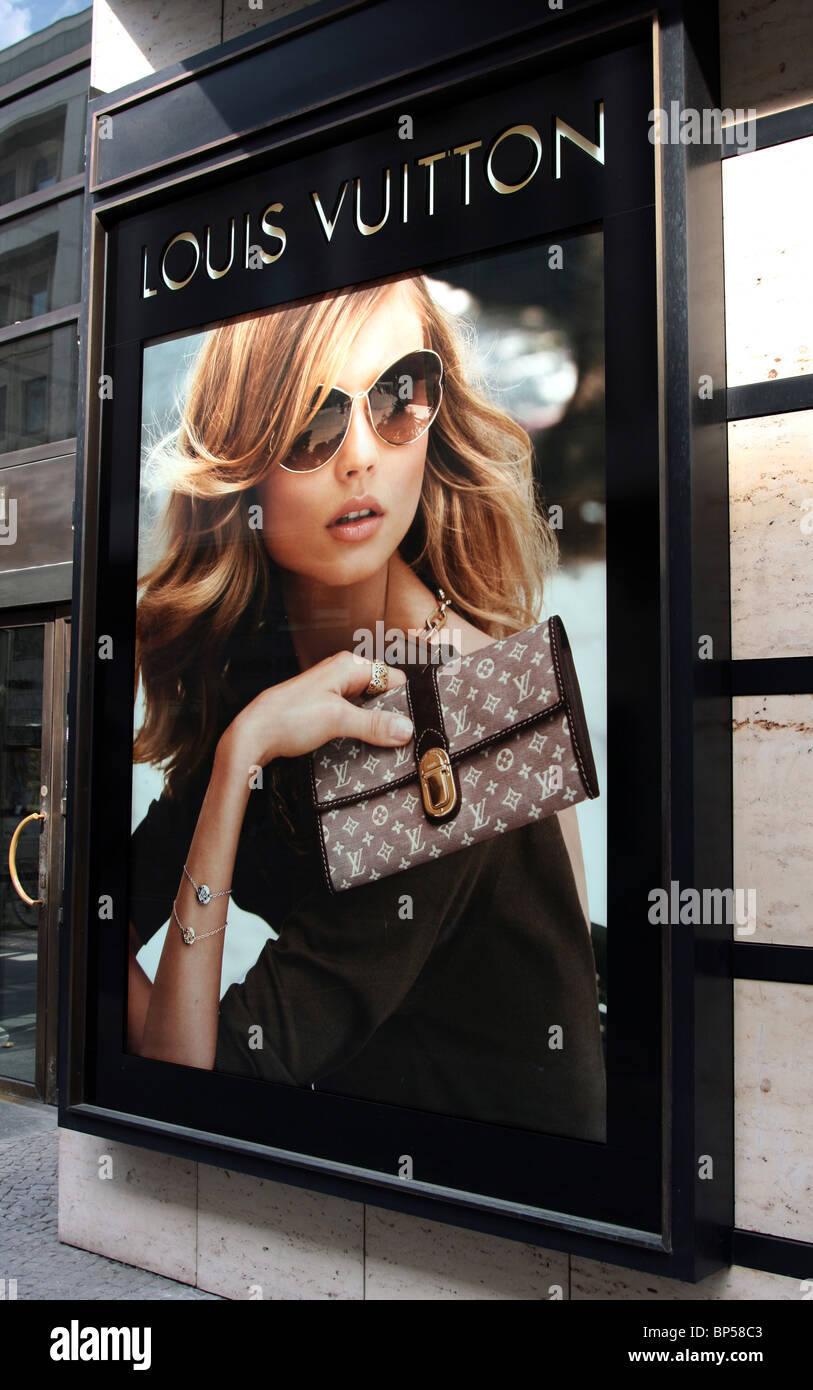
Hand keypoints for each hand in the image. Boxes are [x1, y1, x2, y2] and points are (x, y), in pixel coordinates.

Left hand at [218, 652, 410, 770]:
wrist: (253, 734)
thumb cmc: (287, 717)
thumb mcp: (337, 719)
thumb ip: (374, 724)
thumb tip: (407, 729)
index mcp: (349, 666)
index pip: (393, 678)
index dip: (405, 701)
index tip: (413, 725)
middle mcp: (343, 674)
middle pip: (383, 694)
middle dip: (391, 716)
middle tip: (401, 740)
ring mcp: (334, 692)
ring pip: (369, 708)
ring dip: (375, 726)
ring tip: (385, 747)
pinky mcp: (326, 710)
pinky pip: (354, 718)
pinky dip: (361, 731)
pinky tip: (363, 746)